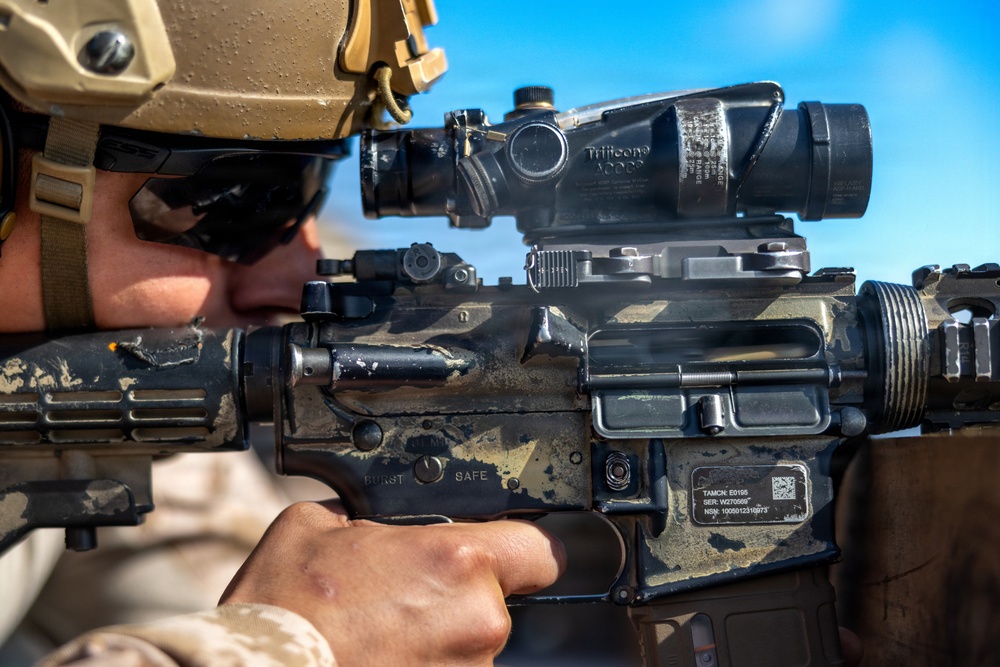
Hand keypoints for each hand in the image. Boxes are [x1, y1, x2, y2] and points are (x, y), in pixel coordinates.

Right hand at [220, 501, 565, 665]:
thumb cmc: (286, 611)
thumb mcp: (316, 525)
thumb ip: (368, 516)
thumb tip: (376, 521)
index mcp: (459, 561)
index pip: (542, 549)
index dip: (526, 545)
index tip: (509, 549)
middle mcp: (479, 622)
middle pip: (495, 599)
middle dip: (455, 595)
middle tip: (400, 594)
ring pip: (469, 643)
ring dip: (436, 636)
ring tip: (378, 632)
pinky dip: (421, 664)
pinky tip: (378, 655)